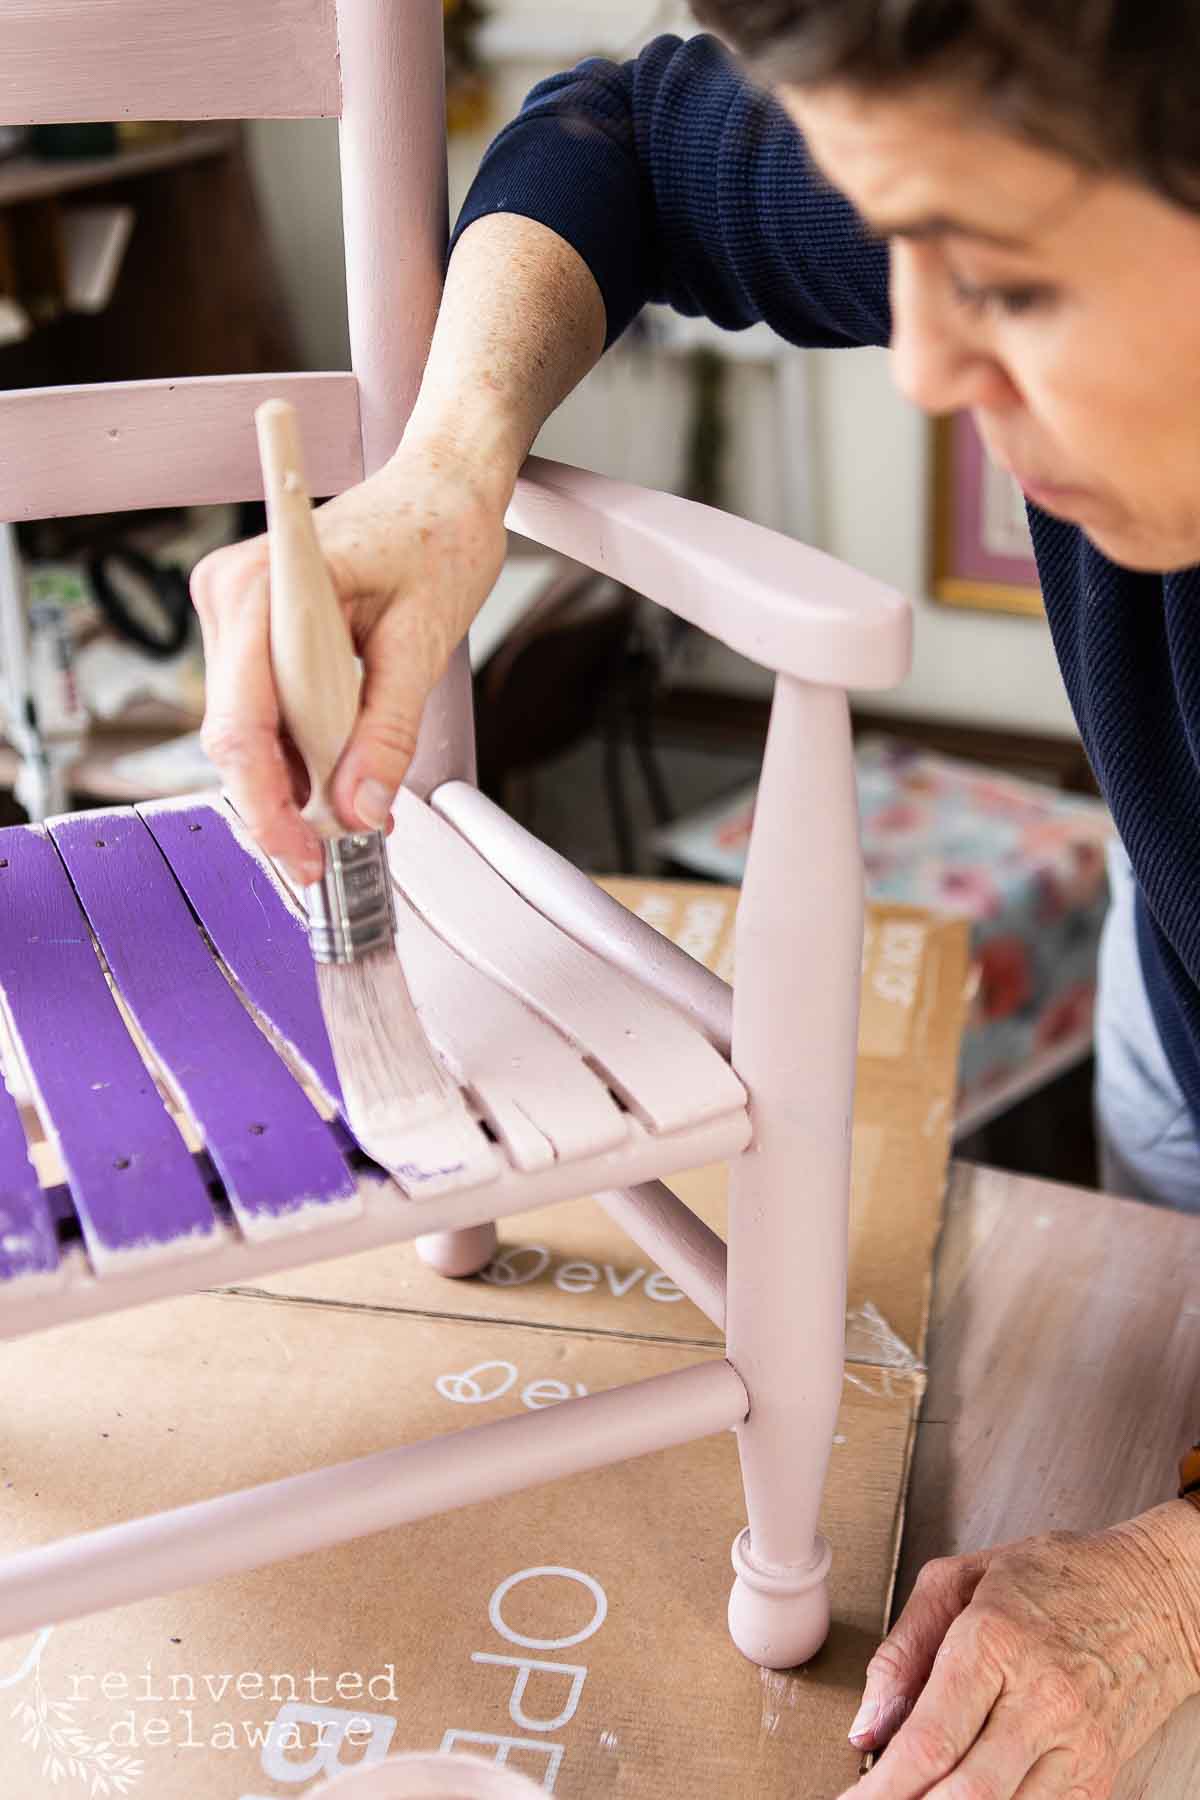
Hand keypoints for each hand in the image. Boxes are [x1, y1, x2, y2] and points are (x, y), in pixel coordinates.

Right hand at [191, 436, 508, 882]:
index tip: (306, 854)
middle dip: (285, 801)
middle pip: (236, 736)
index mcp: (263, 587)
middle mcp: (229, 598)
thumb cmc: (434, 536)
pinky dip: (299, 750)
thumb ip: (388, 731)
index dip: (269, 802)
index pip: (242, 722)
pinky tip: (340, 765)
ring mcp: (232, 616)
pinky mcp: (248, 633)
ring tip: (356, 802)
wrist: (439, 490)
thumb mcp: (422, 643)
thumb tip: (361, 809)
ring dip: (297, 779)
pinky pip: (262, 713)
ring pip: (247, 732)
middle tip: (336, 851)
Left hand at [841, 1502, 1199, 1798]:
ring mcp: (1077, 1743)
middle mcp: (1042, 1699)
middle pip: (965, 1793)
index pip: (931, 1739)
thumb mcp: (959, 1581)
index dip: (884, 1785)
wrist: (1151, 1593)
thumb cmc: (1054, 1578)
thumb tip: (868, 1726)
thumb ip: (903, 1652)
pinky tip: (969, 1799)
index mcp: (995, 1641)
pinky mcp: (1100, 1773)